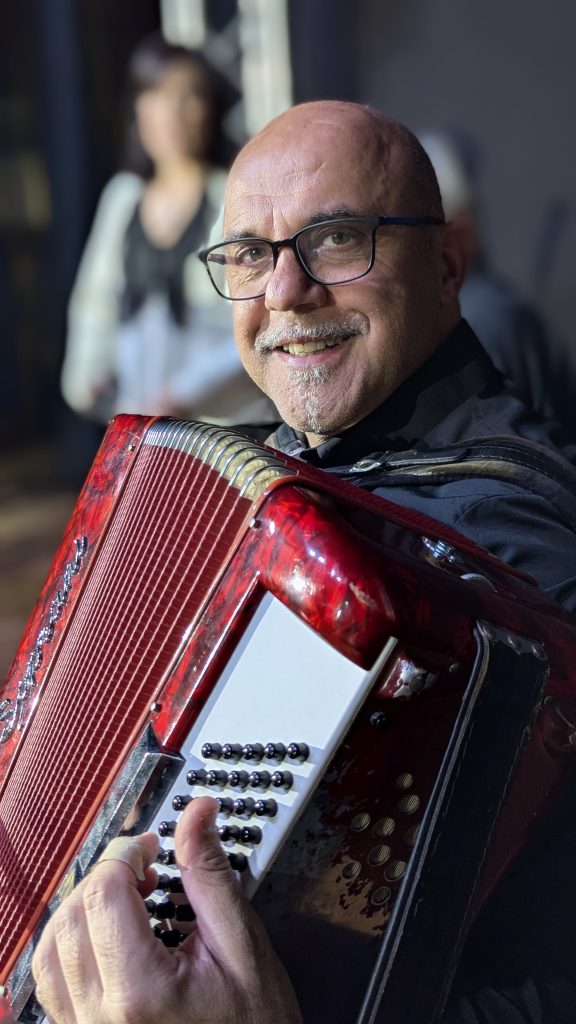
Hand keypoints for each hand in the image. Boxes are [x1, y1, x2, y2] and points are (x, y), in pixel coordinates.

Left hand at [32, 797, 301, 1023]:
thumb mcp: (242, 942)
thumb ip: (210, 874)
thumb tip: (196, 813)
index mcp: (141, 992)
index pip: (103, 894)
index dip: (125, 854)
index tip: (152, 848)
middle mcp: (101, 1018)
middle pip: (71, 914)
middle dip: (106, 877)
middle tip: (145, 869)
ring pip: (52, 947)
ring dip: (83, 908)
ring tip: (127, 901)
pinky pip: (52, 981)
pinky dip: (71, 944)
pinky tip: (108, 935)